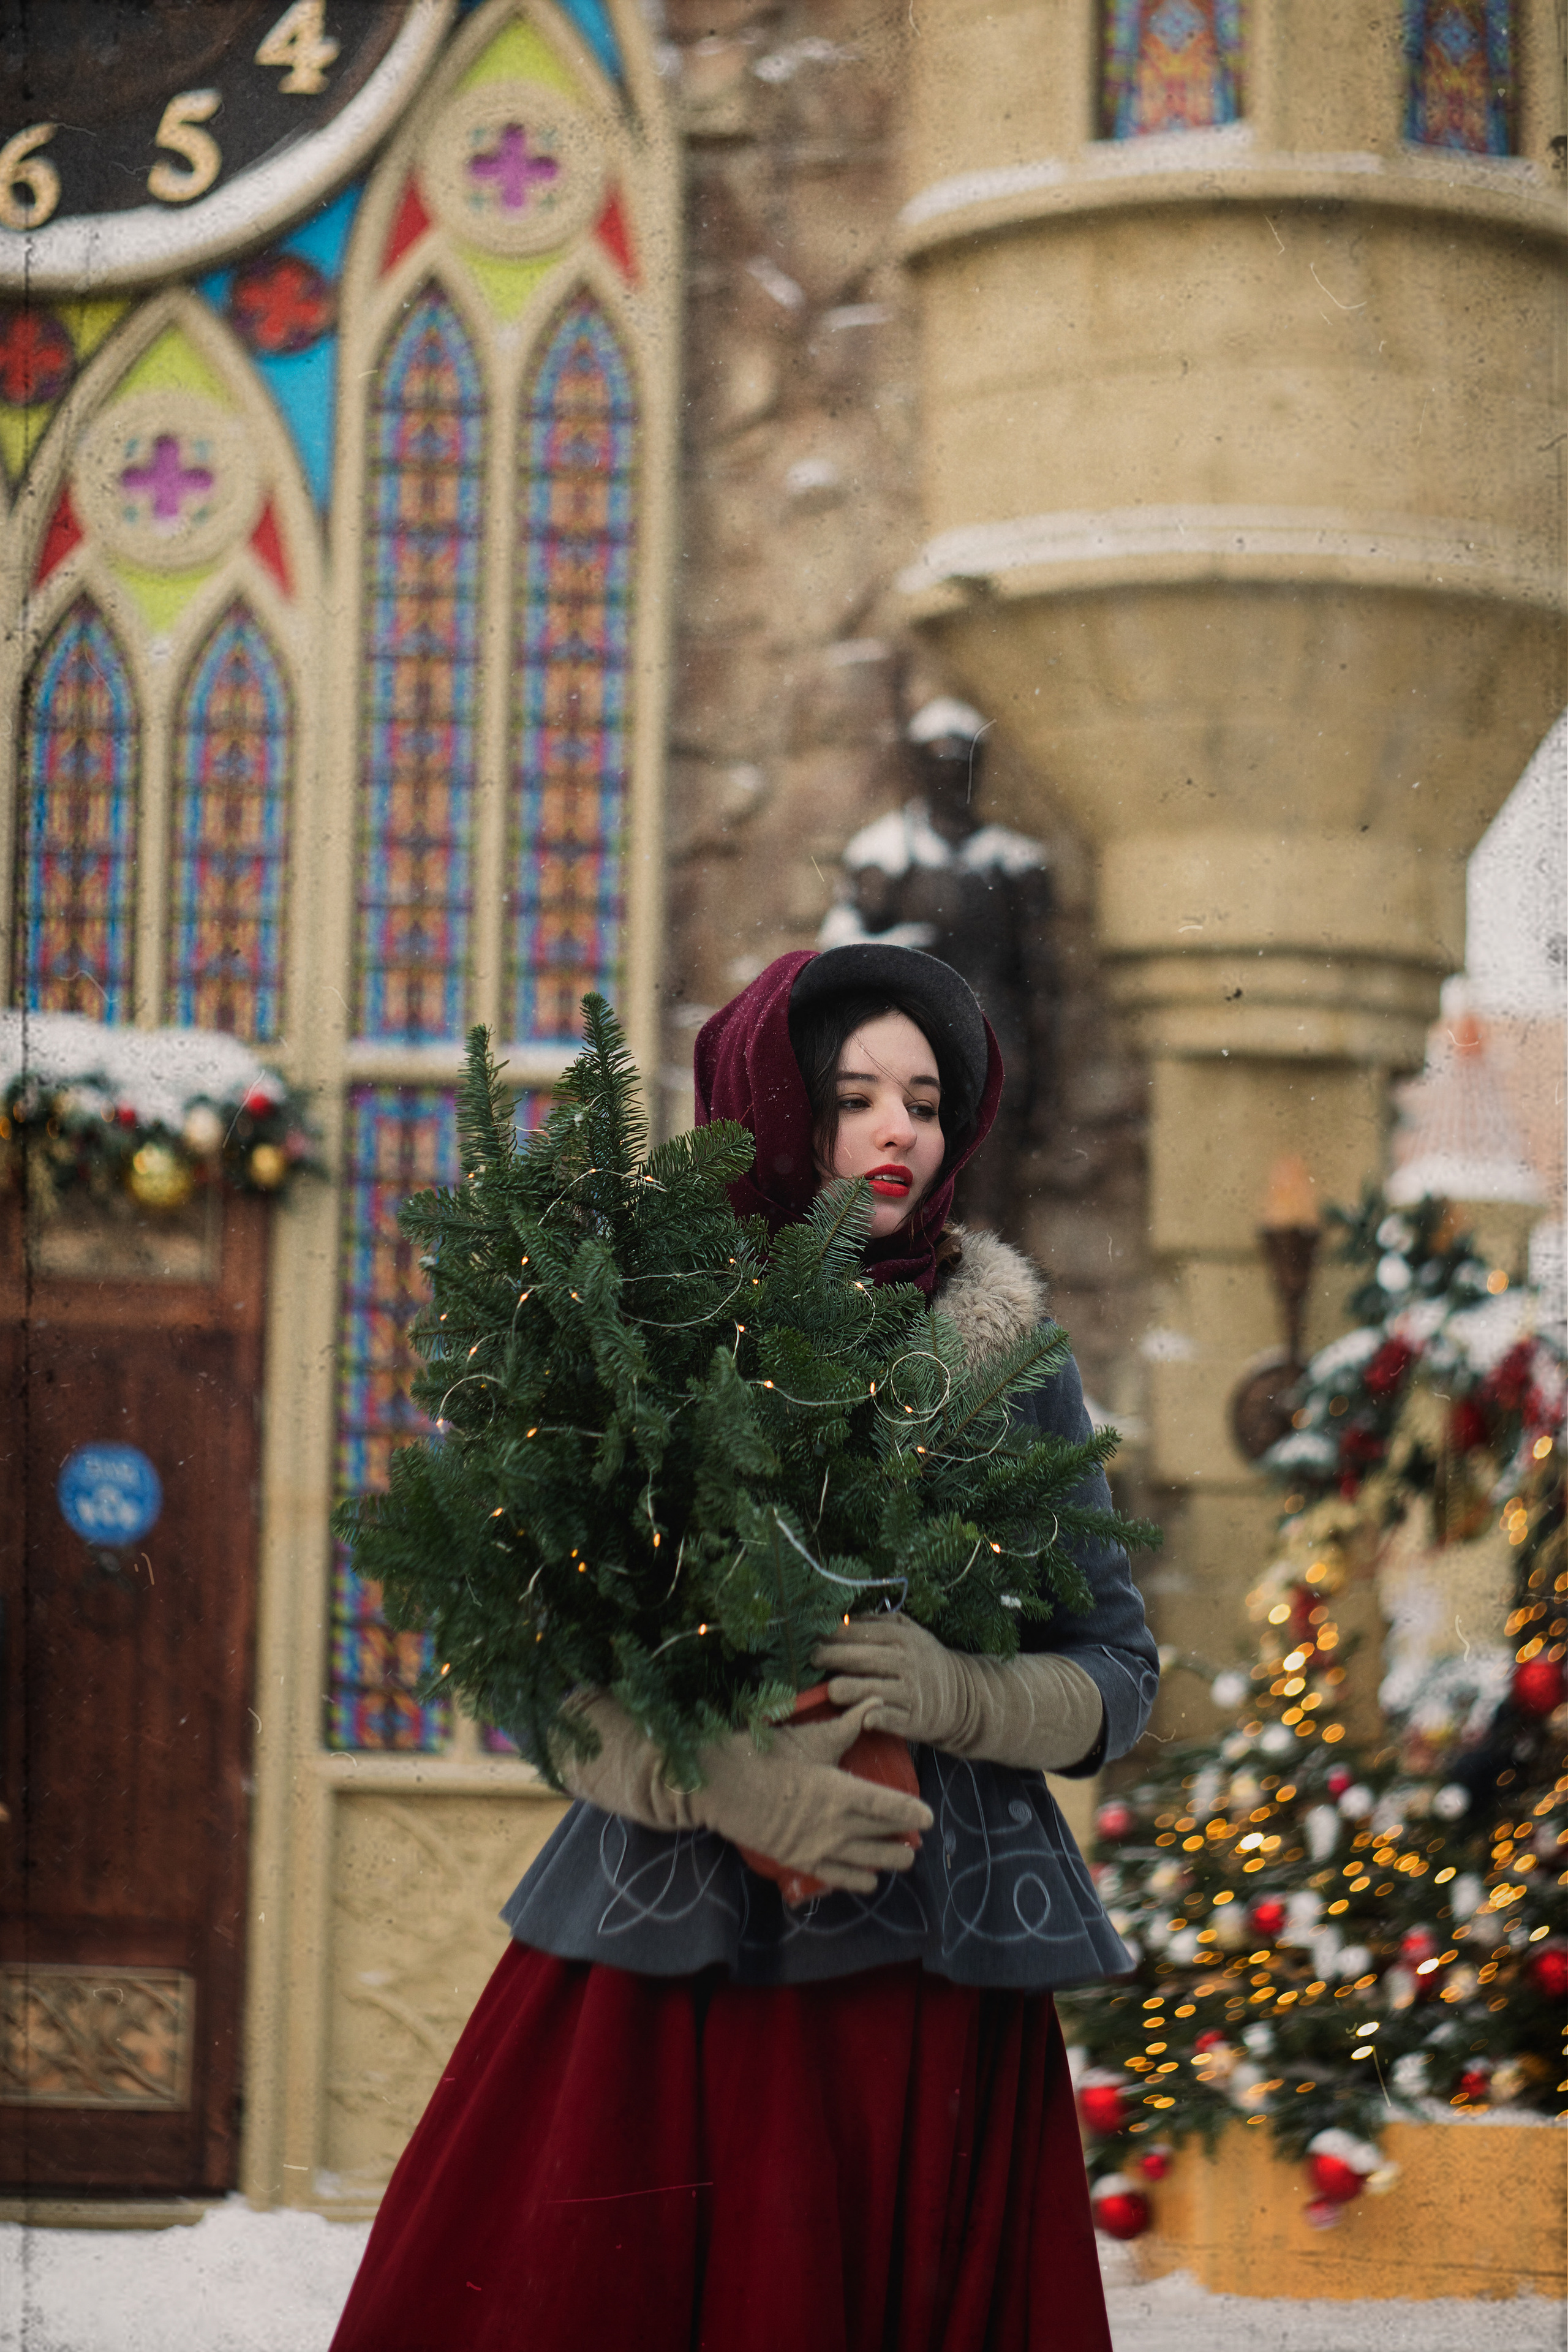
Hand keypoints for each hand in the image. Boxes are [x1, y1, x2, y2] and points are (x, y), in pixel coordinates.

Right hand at [687, 1698, 933, 1895]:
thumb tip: (874, 1703)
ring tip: (904, 1858)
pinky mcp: (799, 1860)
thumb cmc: (765, 1755)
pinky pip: (837, 1878)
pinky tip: (870, 1880)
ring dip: (889, 1861)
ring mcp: (817, 1847)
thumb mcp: (809, 1738)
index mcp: (839, 1792)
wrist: (719, 1786)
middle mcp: (834, 1826)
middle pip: (882, 1837)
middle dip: (903, 1839)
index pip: (888, 1807)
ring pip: (866, 1863)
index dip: (911, 1814)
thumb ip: (846, 1726)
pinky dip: (858, 1880)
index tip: (928, 1818)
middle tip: (917, 1835)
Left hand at [814, 1617, 1107, 1771]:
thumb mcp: (908, 1633)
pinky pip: (888, 1718)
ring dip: (845, 1689)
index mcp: (902, 1635)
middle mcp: (906, 1660)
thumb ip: (876, 1623)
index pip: (859, 1631)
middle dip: (829, 1657)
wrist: (963, 1698)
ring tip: (830, 1690)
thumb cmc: (924, 1661)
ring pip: (869, 1688)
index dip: (831, 1633)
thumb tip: (838, 1615)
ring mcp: (911, 1690)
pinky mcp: (915, 1719)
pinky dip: (873, 1717)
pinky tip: (860, 1717)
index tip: (808, 1635)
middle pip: (859, 1657)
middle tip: (809, 1658)